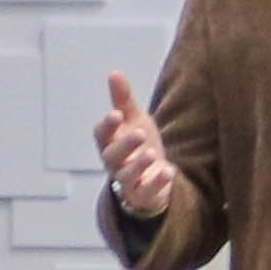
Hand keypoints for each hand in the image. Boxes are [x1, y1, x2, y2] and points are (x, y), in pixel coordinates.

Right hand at [94, 74, 181, 219]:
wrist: (153, 176)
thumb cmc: (139, 145)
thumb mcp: (134, 120)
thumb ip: (123, 100)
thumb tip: (114, 73)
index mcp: (109, 143)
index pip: (101, 135)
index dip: (107, 126)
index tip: (116, 114)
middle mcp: (115, 163)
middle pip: (111, 156)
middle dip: (124, 144)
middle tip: (140, 133)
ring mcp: (127, 182)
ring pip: (127, 177)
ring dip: (139, 165)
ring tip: (152, 153)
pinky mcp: (142, 196)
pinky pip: (146, 192)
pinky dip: (157, 183)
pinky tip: (169, 171)